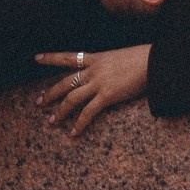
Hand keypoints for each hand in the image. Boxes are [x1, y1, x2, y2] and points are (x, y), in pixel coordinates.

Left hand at [34, 46, 149, 137]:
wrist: (152, 61)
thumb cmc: (142, 58)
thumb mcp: (120, 56)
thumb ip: (109, 65)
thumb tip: (108, 72)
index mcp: (96, 58)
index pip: (69, 57)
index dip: (52, 58)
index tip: (37, 58)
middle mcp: (93, 70)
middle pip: (65, 82)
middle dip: (50, 93)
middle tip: (37, 102)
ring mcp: (98, 83)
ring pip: (71, 98)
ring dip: (60, 112)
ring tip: (50, 122)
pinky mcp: (107, 96)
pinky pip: (88, 112)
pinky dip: (79, 123)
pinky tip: (73, 133)